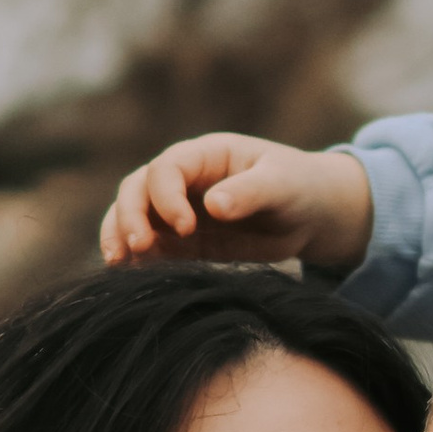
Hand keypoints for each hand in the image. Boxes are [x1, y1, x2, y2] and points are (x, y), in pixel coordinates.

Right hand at [100, 134, 375, 273]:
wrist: (313, 215)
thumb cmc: (300, 187)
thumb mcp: (283, 185)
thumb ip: (249, 192)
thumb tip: (213, 206)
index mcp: (206, 155)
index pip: (167, 169)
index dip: (166, 196)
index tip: (186, 226)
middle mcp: (184, 179)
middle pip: (137, 189)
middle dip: (130, 216)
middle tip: (138, 248)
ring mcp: (179, 210)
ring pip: (132, 216)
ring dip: (119, 236)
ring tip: (118, 264)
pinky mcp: (184, 242)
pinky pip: (151, 247)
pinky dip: (136, 259)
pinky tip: (130, 276)